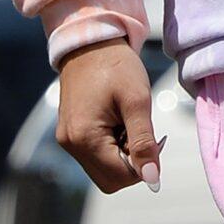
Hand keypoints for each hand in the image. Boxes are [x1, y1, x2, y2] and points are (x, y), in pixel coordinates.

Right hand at [56, 38, 160, 192]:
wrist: (92, 43)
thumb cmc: (115, 66)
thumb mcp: (138, 101)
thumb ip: (145, 143)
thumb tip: (152, 178)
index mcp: (85, 137)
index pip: (121, 177)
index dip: (145, 165)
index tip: (155, 139)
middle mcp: (71, 144)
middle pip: (111, 180)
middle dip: (133, 163)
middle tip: (141, 131)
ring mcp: (68, 140)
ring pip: (104, 170)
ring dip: (123, 156)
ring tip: (128, 123)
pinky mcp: (70, 135)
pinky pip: (96, 157)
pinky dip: (112, 148)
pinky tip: (118, 123)